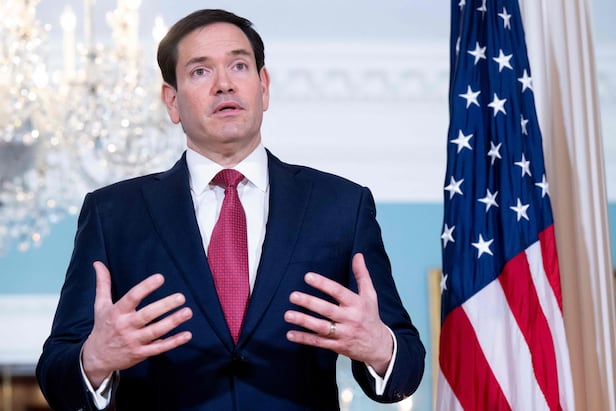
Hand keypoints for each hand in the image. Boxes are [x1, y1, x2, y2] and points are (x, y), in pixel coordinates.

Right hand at [81, 261, 192, 387]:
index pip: (132, 298)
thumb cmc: (103, 327)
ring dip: (172, 322)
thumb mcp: (100, 305)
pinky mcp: (141, 353)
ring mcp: (133, 341)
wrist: (96, 358)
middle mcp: (125, 326)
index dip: (145, 287)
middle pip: (147, 315)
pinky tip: (187, 335)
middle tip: (181, 297)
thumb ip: (103, 284)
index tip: (160, 277)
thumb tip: (97, 263)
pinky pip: (159, 348)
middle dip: (164, 306)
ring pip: (155, 331)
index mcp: (117, 312)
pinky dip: (173, 342)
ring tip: (187, 312)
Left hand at [284, 253, 392, 375]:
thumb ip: (362, 274)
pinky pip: (319, 343)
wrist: (378, 345)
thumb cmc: (370, 316)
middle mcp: (350, 318)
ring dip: (304, 321)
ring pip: (321, 328)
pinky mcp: (337, 346)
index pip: (338, 292)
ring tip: (288, 315)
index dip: (323, 284)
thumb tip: (358, 255)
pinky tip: (290, 334)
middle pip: (327, 310)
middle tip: (293, 296)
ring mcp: (343, 334)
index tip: (307, 277)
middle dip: (310, 303)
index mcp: (356, 304)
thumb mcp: (370, 295)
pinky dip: (304, 339)